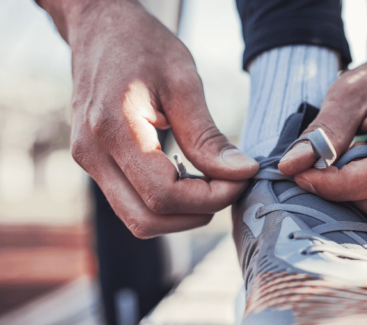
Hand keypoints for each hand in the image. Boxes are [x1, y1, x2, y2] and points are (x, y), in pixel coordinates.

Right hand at [40, 0, 258, 237]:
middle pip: (147, 219)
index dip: (210, 197)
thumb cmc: (142, 45)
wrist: (99, 26)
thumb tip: (242, 173)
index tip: (242, 179)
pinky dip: (165, 205)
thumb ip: (208, 136)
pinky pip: (130, 203)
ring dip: (181, 214)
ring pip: (137, 220)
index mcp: (113, 129)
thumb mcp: (183, 82)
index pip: (164, 194)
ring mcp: (89, 161)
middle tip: (231, 186)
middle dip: (197, 212)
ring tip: (213, 185)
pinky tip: (190, 180)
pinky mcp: (94, 163)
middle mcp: (92, 153)